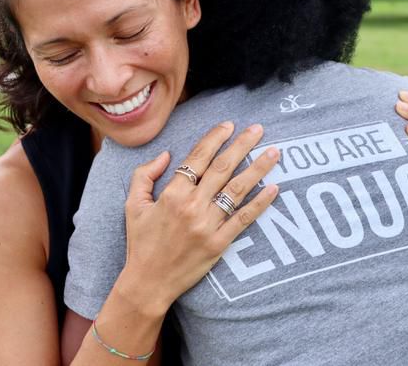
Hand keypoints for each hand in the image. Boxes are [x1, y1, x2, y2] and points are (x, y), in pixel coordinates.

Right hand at [121, 122, 279, 313]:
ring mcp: (207, 225)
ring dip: (258, 168)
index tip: (229, 125)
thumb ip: (145, 175)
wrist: (148, 282)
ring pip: (237, 190)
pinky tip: (274, 188)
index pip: (197, 158)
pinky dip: (260, 203)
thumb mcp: (132, 205)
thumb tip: (167, 154)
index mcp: (172, 194)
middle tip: (259, 129)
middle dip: (242, 145)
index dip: (215, 138)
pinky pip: (244, 218)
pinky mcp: (219, 243)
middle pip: (222, 168)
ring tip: (274, 152)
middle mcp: (192, 206)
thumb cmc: (141, 243)